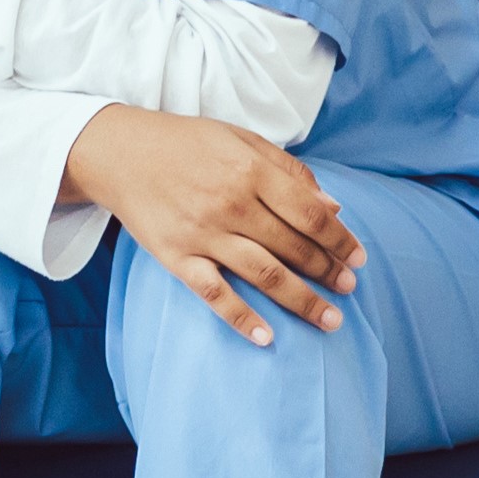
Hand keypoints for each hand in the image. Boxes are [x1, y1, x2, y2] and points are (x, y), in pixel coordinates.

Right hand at [65, 106, 364, 344]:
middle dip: (328, 271)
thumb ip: (289, 171)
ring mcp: (203, 233)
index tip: (358, 258)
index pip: (310, 214)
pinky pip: (214, 294)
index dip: (340, 240)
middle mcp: (231, 203)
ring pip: (264, 273)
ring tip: (330, 319)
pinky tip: (267, 337)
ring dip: (302, 299)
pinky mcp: (176, 257)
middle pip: (293, 246)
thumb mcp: (241, 139)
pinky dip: (241, 318)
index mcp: (251, 170)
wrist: (120, 153)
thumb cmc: (187, 143)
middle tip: (349, 288)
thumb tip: (332, 207)